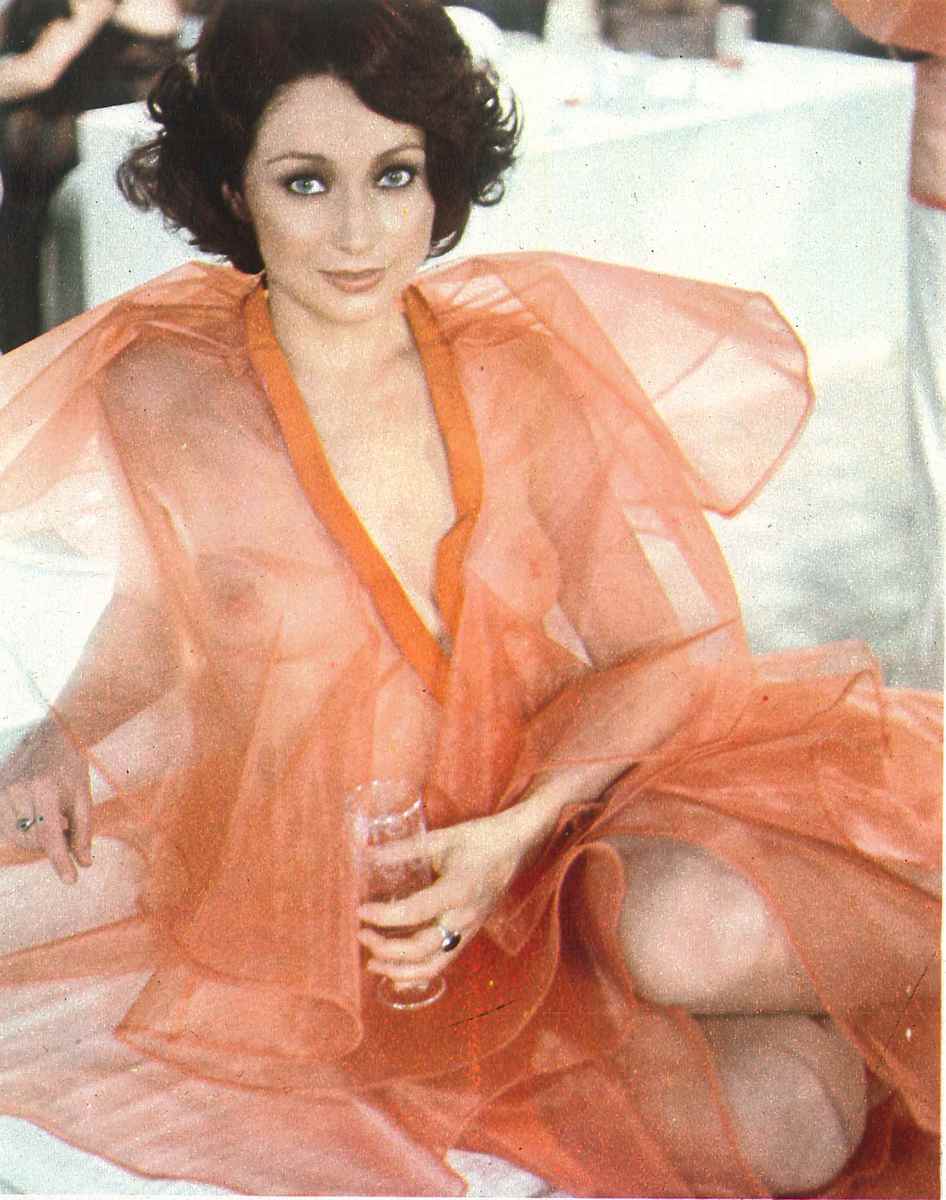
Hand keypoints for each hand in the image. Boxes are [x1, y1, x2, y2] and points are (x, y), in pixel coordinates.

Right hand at [2, 725, 92, 884]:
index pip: (50, 836)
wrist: (49, 733)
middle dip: (53, 844)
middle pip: (33, 839)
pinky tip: (38, 817)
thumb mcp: (83, 794)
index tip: (71, 880)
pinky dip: (23, 830)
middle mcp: (19, 789)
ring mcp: (3, 789)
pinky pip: (6, 826)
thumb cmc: (70, 764)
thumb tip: (84, 863)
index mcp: (45, 788)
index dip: (60, 861)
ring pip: (18, 836)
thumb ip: (83, 829)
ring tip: (54, 819)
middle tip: (67, 827)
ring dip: (38, 837)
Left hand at [356, 803, 544, 988]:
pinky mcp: (469, 935)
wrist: (514, 847)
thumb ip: (404, 849)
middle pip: (421, 949)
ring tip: (373, 963)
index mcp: (458, 890)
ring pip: (433, 966)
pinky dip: (418, 975)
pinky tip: (397, 977)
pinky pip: (443, 963)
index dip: (384, 916)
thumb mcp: (441, 838)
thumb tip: (367, 854)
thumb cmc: (479, 839)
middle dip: (386, 948)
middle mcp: (464, 917)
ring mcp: (469, 930)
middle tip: (362, 934)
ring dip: (400, 971)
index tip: (360, 911)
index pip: (414, 912)